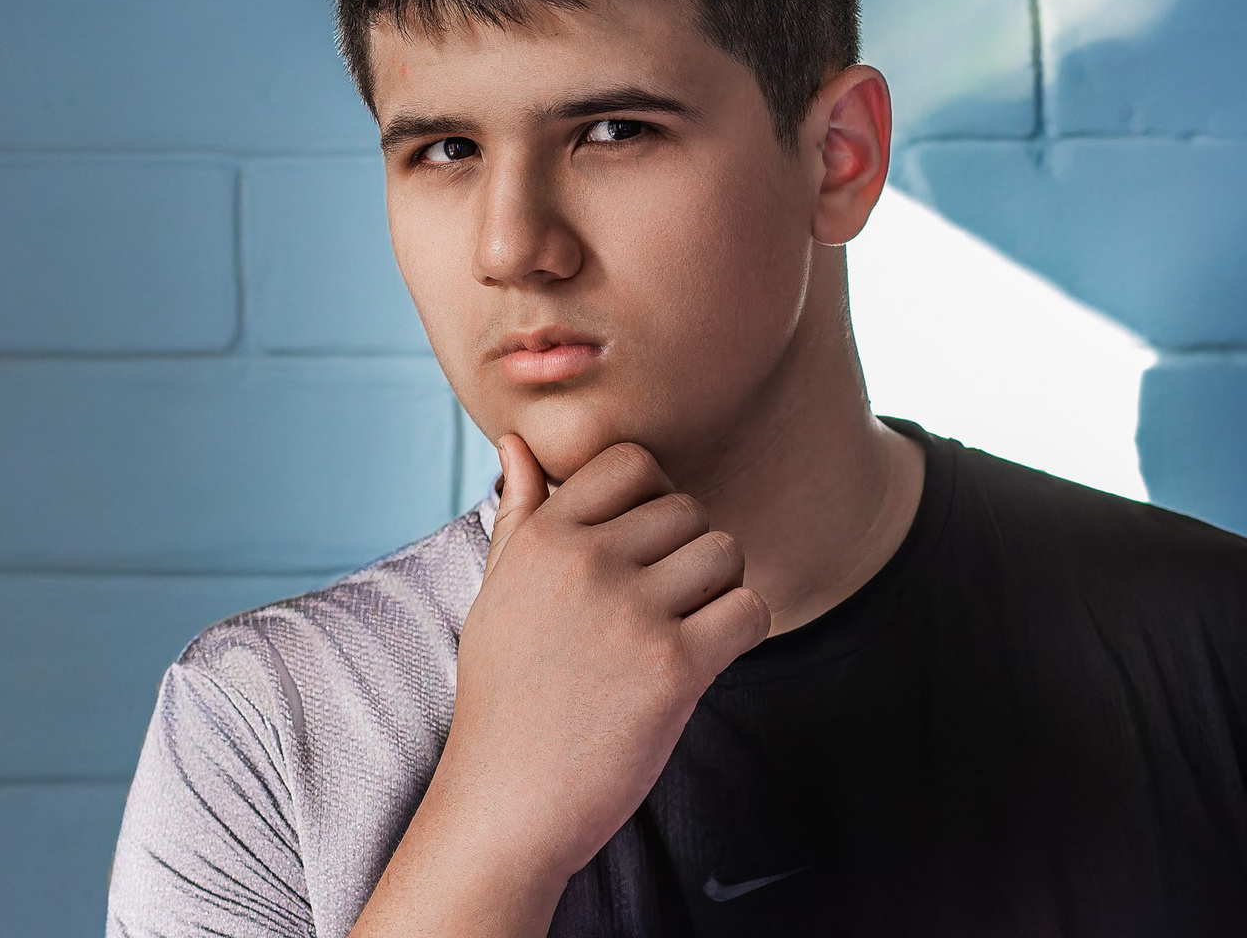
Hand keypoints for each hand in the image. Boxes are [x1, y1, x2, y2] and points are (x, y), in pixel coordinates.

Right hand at [454, 436, 772, 874]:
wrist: (507, 804)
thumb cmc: (505, 700)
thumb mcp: (497, 596)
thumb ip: (518, 515)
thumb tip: (517, 441)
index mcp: (542, 538)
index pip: (632, 461)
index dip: (652, 499)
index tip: (644, 548)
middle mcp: (585, 562)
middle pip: (687, 509)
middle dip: (688, 552)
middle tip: (663, 606)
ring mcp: (631, 612)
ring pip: (725, 552)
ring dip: (720, 589)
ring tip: (684, 631)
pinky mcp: (674, 666)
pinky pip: (750, 609)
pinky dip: (743, 631)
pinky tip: (708, 659)